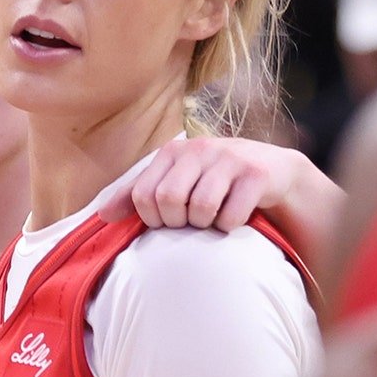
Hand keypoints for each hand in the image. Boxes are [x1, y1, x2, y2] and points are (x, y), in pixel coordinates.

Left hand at [99, 137, 332, 232]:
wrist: (274, 173)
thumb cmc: (215, 182)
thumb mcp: (175, 182)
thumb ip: (137, 196)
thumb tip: (101, 215)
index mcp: (173, 152)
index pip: (144, 195)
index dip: (152, 220)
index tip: (166, 224)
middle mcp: (199, 149)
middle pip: (169, 201)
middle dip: (178, 223)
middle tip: (191, 224)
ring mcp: (229, 158)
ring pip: (200, 208)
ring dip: (205, 226)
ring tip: (213, 221)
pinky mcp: (257, 174)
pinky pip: (231, 215)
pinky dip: (230, 227)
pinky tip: (236, 219)